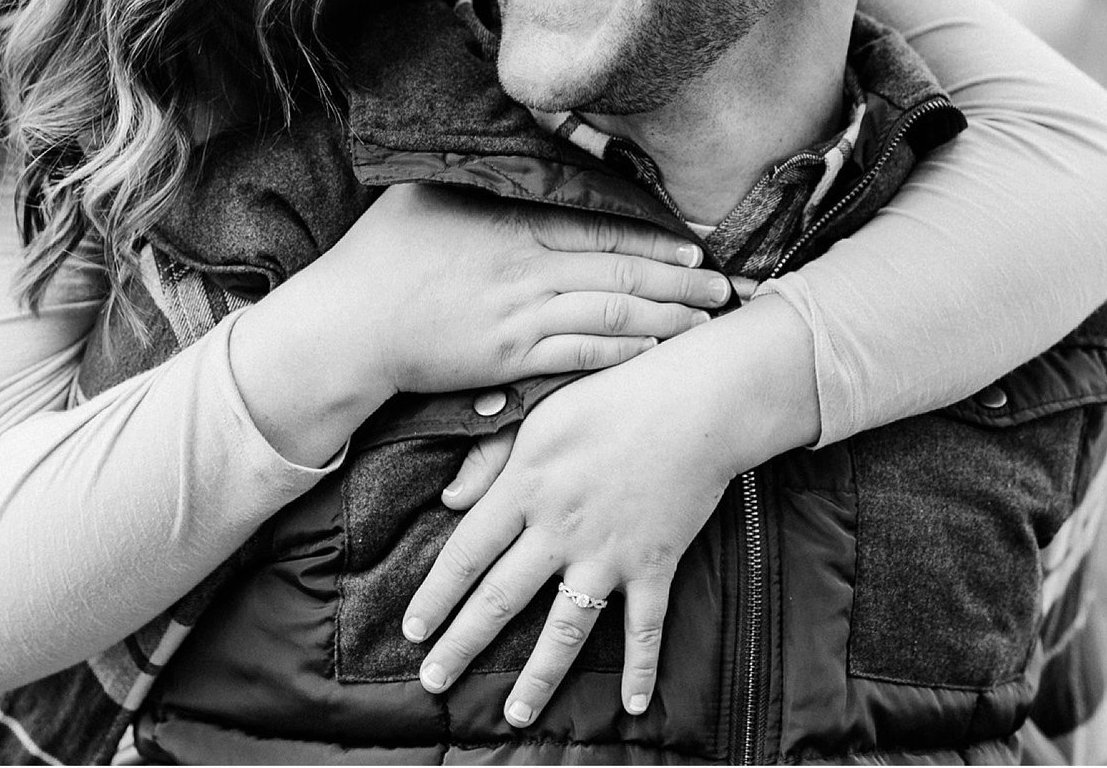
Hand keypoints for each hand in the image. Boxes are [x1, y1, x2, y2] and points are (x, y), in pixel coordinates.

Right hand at [229, 183, 728, 468]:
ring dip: (666, 319)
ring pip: (611, 314)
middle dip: (679, 280)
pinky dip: (624, 353)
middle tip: (725, 286)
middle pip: (620, 269)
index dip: (653, 236)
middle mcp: (524, 267)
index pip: (598, 224)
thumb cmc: (382, 252)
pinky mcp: (509, 360)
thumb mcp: (429, 187)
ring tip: (706, 323)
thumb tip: (526, 121)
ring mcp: (519, 316)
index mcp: (509, 222)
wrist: (347, 326)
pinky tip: (656, 354)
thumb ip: (483, 162)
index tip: (692, 243)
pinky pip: (581, 354)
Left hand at [402, 296, 818, 725]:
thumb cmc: (612, 392)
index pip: (466, 553)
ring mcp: (609, 551)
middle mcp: (560, 527)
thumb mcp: (539, 410)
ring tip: (515, 715)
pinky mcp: (656, 562)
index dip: (435, 595)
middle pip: (500, 599)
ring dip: (538, 676)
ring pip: (565, 628)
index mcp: (526, 486)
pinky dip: (642, 669)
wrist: (694, 399)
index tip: (411, 629)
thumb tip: (449, 499)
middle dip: (462, 645)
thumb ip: (490, 454)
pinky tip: (635, 707)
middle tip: (433, 681)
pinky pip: (646, 627)